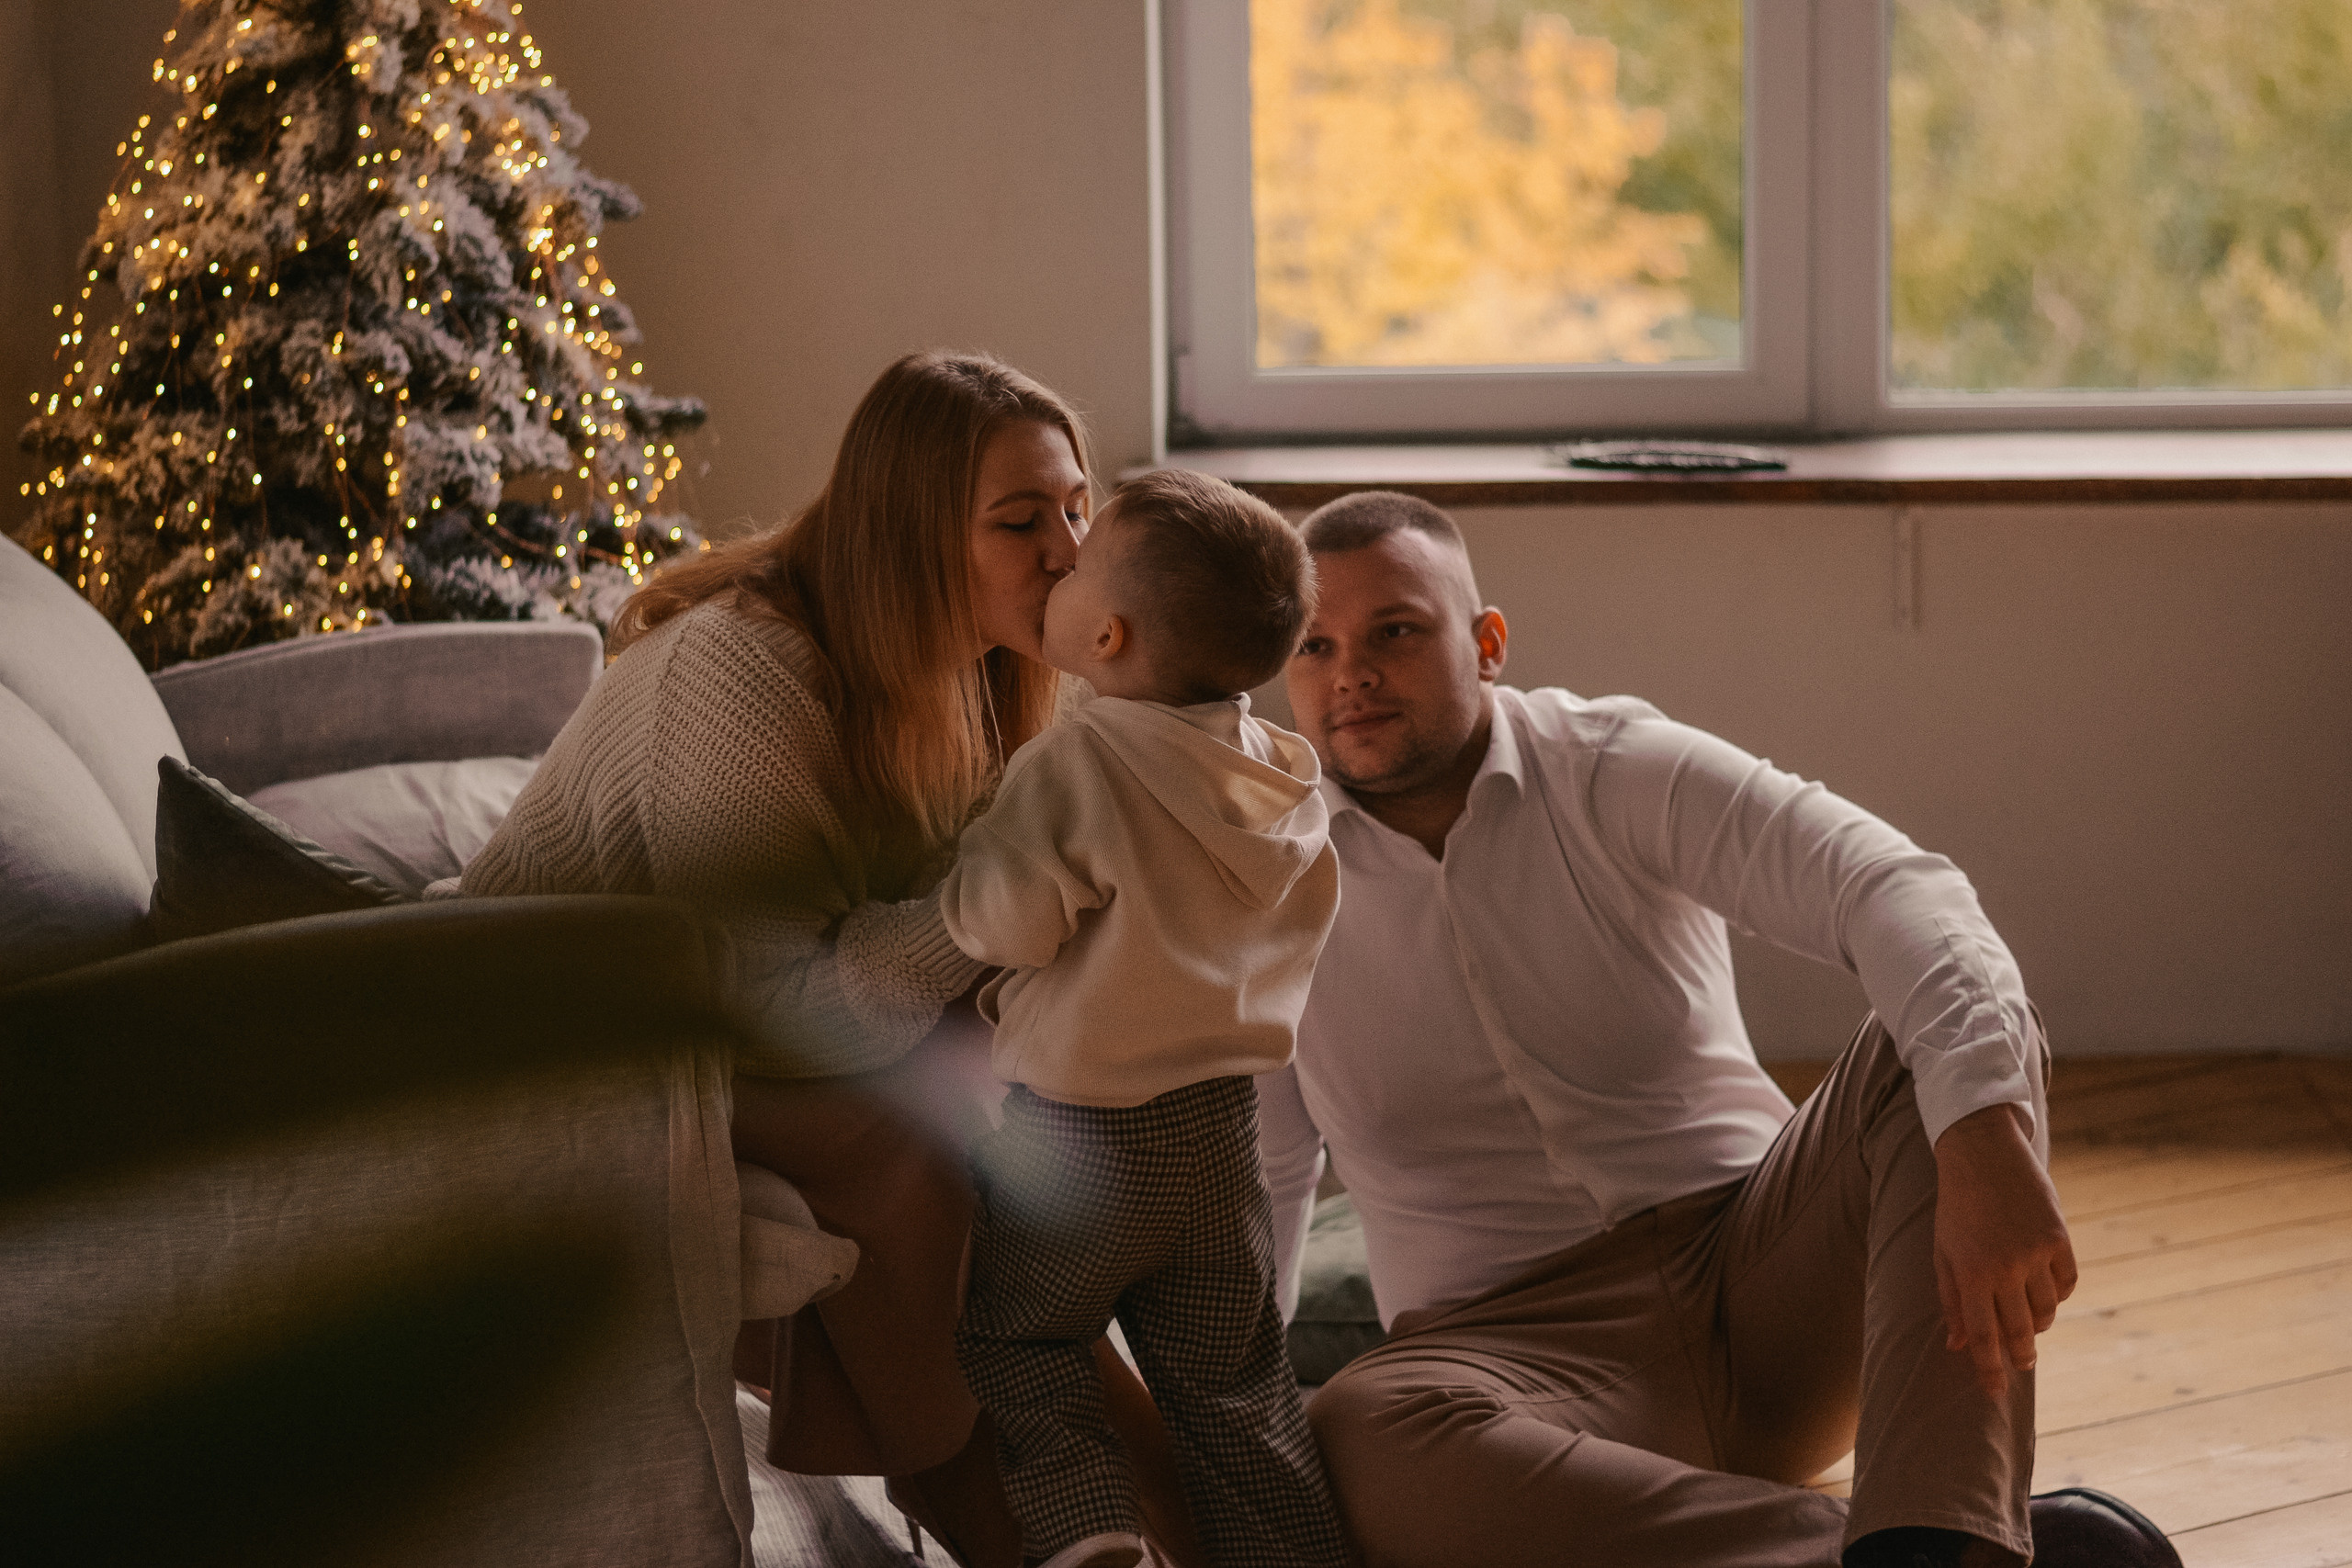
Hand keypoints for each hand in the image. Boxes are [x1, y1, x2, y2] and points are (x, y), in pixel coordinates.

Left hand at [1932, 1102, 2077, 1399]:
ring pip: (2046, 1311)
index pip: (1983, 1337)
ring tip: (2026, 1319)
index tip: (1994, 1393)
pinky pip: (2066, 1284)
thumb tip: (1957, 1346)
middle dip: (2020, 1356)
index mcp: (1970, 1274)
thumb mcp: (1942, 1252)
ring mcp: (2036, 1253)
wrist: (1982, 1155)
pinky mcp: (2059, 1238)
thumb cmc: (1955, 1208)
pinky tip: (2045, 1292)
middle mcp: (2005, 1268)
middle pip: (2020, 1332)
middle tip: (2021, 1365)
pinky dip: (2057, 1295)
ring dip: (2037, 1323)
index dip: (1989, 1369)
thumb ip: (1950, 1300)